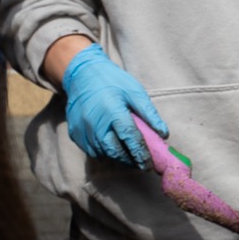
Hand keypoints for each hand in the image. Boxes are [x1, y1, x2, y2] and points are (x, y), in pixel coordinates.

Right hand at [61, 43, 167, 168]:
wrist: (82, 75)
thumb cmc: (113, 82)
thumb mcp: (135, 92)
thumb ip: (149, 114)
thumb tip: (164, 134)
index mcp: (112, 111)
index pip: (129, 138)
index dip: (141, 153)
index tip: (150, 164)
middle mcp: (95, 123)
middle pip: (114, 150)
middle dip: (130, 160)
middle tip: (142, 164)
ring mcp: (82, 130)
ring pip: (102, 153)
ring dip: (117, 157)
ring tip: (130, 155)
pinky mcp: (74, 134)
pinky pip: (91, 150)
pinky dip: (104, 152)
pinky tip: (114, 147)